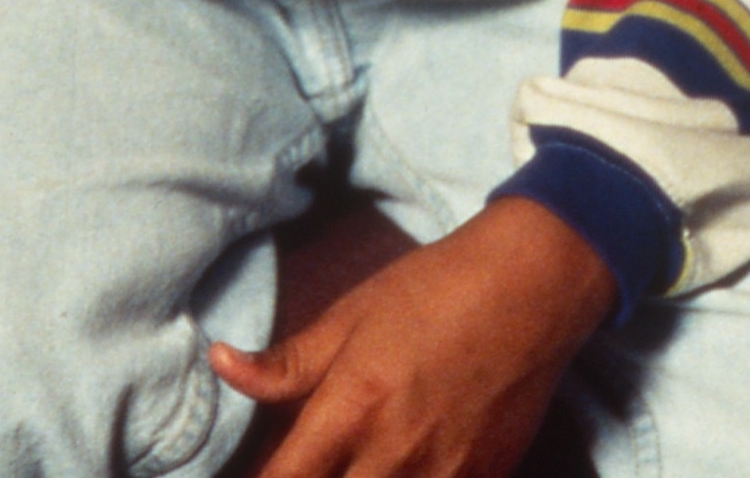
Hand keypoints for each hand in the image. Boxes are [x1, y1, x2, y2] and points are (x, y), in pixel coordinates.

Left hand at [209, 197, 615, 477]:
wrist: (528, 291)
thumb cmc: (432, 292)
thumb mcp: (350, 315)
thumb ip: (285, 361)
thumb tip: (220, 363)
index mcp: (352, 408)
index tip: (253, 476)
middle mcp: (393, 456)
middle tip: (310, 463)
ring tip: (359, 461)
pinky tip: (398, 467)